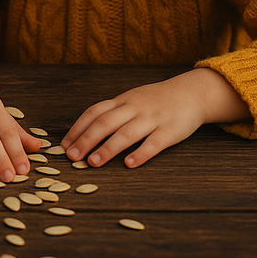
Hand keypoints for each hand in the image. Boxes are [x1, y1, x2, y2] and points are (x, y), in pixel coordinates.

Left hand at [62, 68, 249, 167]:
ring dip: (108, 149)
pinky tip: (129, 164)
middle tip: (72, 157)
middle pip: (105, 123)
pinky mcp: (170, 130)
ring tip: (93, 162)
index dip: (78, 128)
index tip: (64, 145)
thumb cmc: (156, 100)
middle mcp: (134, 108)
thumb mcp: (131, 100)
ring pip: (126, 133)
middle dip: (86, 140)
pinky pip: (154, 143)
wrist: (191, 93)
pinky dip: (141, 154)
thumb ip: (112, 113)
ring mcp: (152, 118)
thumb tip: (84, 132)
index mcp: (122, 101)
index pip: (94, 112)